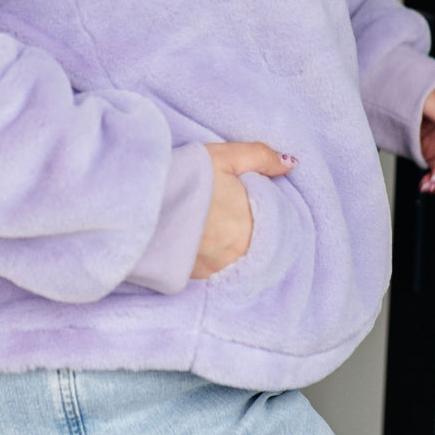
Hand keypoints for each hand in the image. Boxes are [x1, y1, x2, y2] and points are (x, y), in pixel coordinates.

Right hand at [190, 141, 292, 278]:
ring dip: (231, 247)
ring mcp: (216, 269)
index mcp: (252, 225)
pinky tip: (204, 243)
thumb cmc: (186, 176)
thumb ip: (261, 158)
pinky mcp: (195, 277)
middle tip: (230, 214)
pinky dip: (213, 258)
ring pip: (236, 259)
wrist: (144, 203)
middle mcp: (238, 253)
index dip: (265, 213)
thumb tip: (291, 164)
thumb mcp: (225, 157)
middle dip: (248, 231)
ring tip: (217, 228)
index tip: (251, 203)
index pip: (275, 225)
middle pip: (255, 244)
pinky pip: (214, 271)